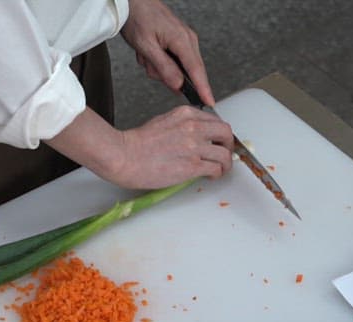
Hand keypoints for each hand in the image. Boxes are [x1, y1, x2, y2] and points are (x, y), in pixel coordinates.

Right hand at [46, 106, 232, 189]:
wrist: (124, 156)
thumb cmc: (137, 143)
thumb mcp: (163, 122)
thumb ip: (182, 125)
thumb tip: (195, 136)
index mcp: (186, 114)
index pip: (215, 120)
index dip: (219, 134)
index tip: (218, 142)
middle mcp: (193, 127)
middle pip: (226, 133)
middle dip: (228, 145)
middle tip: (224, 154)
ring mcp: (194, 146)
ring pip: (224, 154)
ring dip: (225, 164)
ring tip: (218, 170)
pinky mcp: (192, 166)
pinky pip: (216, 169)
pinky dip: (217, 174)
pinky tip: (210, 176)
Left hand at [121, 0, 214, 105]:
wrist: (133, 3)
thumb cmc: (138, 18)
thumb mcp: (146, 46)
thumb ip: (163, 67)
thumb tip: (178, 85)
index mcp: (182, 40)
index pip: (196, 71)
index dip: (203, 89)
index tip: (210, 103)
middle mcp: (188, 40)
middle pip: (186, 72)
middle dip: (166, 75)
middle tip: (149, 64)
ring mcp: (184, 40)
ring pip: (177, 69)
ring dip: (158, 67)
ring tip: (146, 54)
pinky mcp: (178, 42)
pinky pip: (172, 62)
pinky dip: (158, 61)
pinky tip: (149, 53)